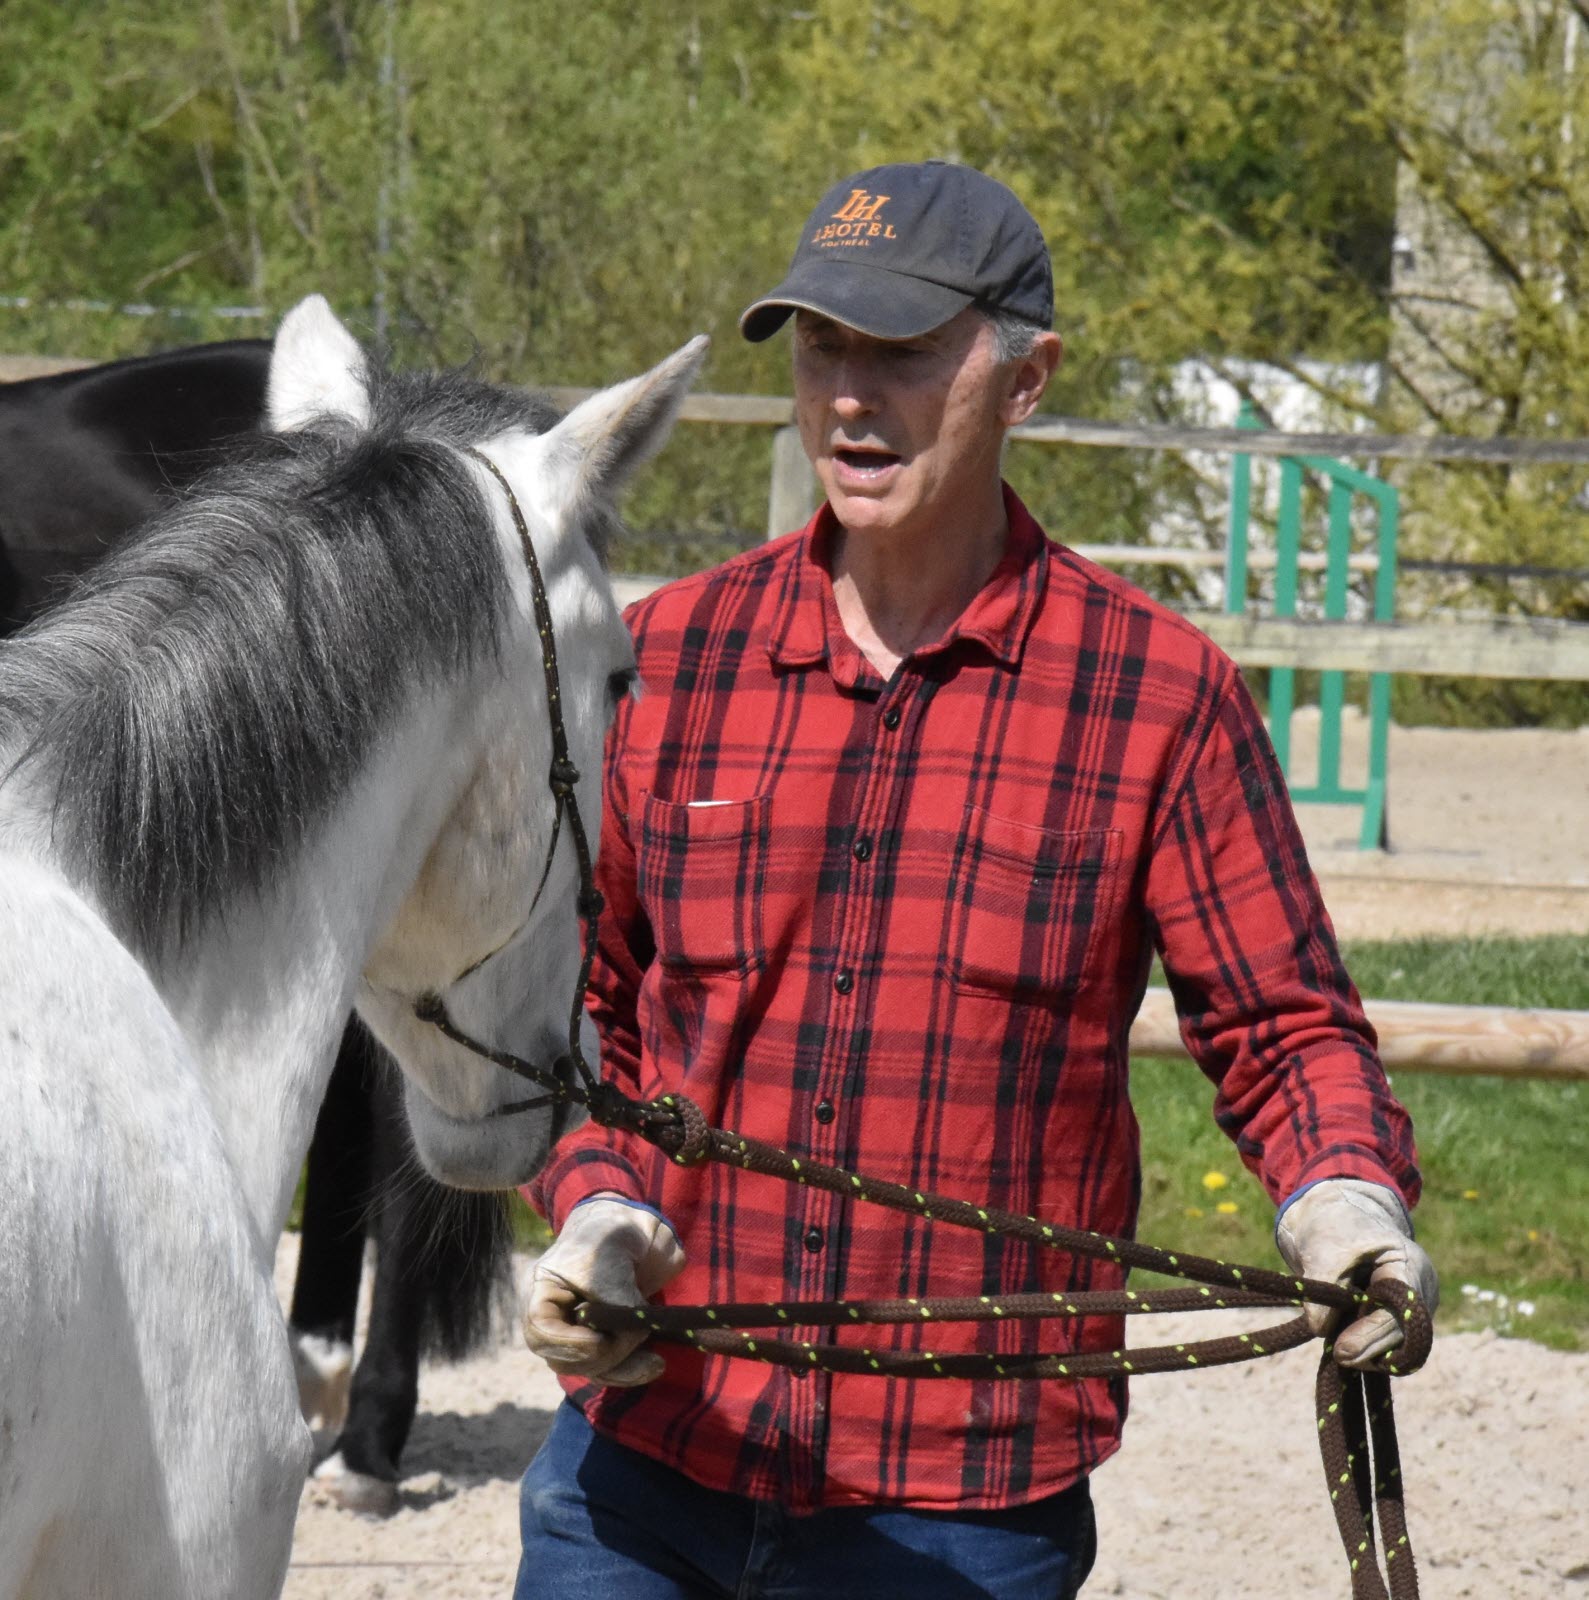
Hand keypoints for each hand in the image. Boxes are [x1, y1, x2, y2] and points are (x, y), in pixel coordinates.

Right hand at [523, 1196, 684, 1385]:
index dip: (568, 1343)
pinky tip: (656, 1364)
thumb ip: (615, 1298)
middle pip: (565, 1359)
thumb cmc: (610, 1233)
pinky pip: (611, 1368)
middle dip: (603, 1354)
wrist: (635, 1230)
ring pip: (590, 1368)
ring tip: (654, 1360)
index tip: (600, 1340)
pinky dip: (633, 1370)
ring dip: (622, 1369)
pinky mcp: (608, 1340)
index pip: (539, 1330)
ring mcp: (581, 1332)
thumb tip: (630, 1336)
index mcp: (545, 1290)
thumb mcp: (608, 1256)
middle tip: (635, 1335)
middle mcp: (558, 1318)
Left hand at [1275, 1178, 1438, 1369]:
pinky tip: (1344, 1344)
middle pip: (1403, 1335)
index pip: (1402, 1312)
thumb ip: (1324, 1286)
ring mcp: (1414, 1310)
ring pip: (1396, 1346)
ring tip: (1337, 1345)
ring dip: (1367, 1350)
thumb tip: (1321, 1329)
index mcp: (1409, 1265)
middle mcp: (1421, 1292)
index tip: (1343, 1350)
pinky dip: (1365, 1347)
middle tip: (1338, 1355)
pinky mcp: (1399, 1322)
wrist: (1336, 1220)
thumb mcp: (1323, 1248)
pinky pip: (1387, 1345)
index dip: (1373, 1335)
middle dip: (1369, 1347)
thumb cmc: (1335, 1227)